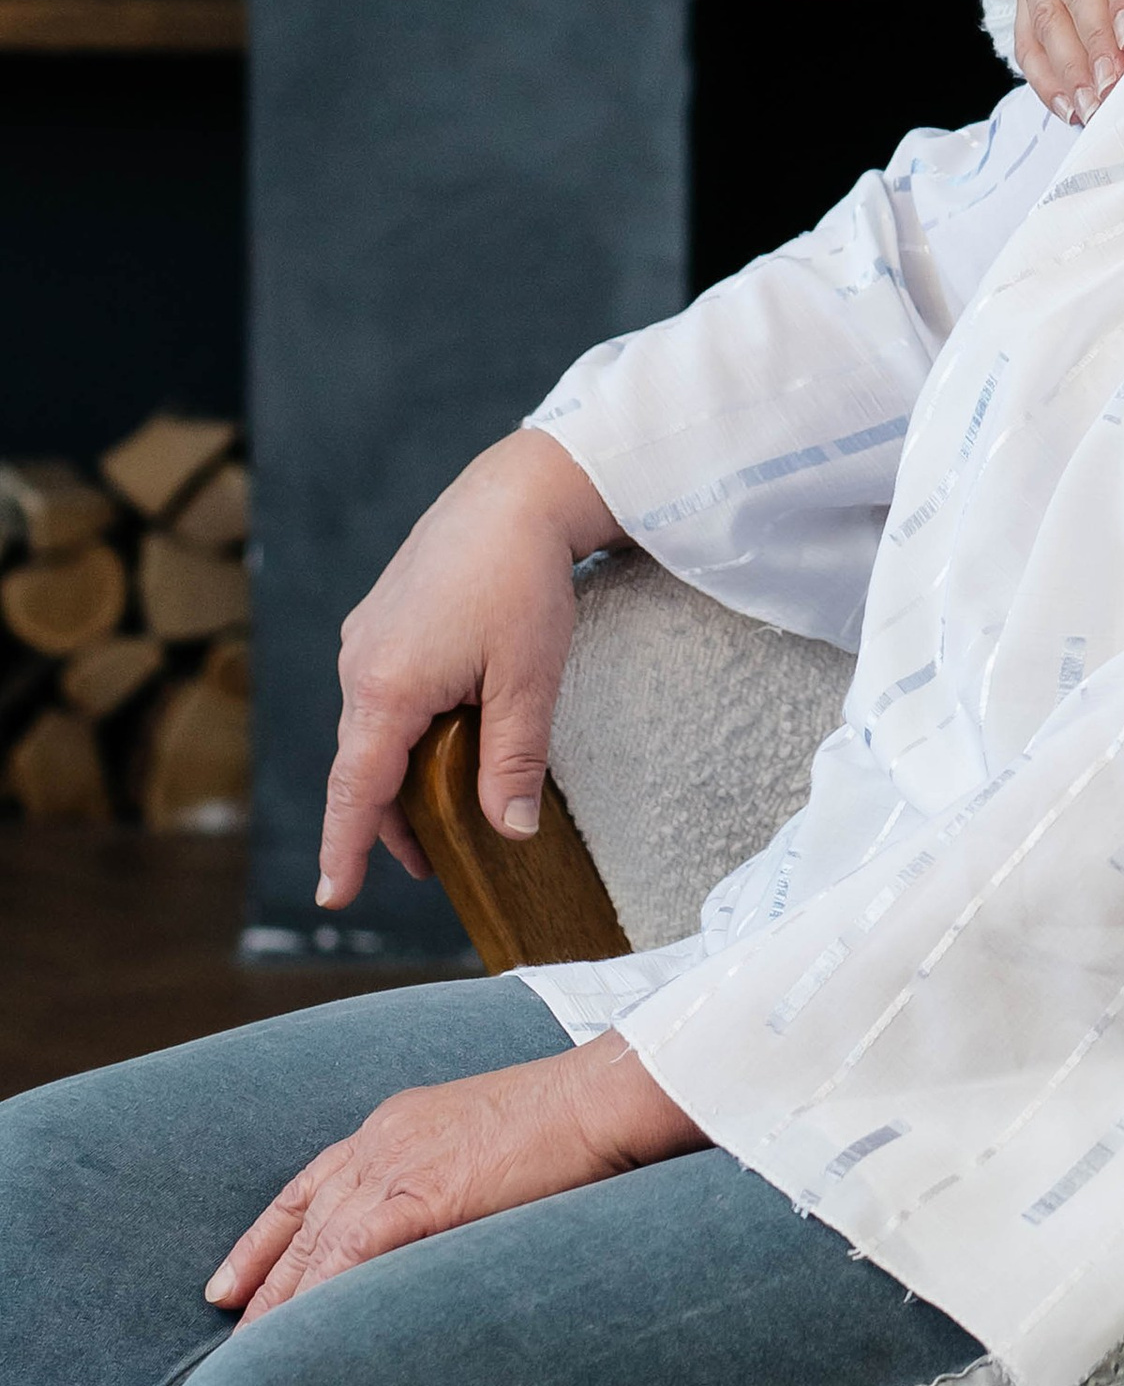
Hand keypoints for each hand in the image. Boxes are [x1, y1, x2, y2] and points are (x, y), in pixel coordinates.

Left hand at [207, 1037, 702, 1325]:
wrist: (606, 1097)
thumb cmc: (576, 1122)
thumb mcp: (494, 1146)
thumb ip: (457, 1182)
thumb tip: (448, 1229)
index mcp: (400, 1122)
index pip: (310, 1186)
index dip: (265, 1238)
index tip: (230, 1283)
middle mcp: (383, 1139)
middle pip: (301, 1221)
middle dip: (262, 1281)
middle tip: (229, 1336)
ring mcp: (396, 1163)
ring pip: (314, 1245)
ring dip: (280, 1305)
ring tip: (249, 1358)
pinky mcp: (417, 1195)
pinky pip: (346, 1257)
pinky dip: (318, 1299)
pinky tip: (295, 1340)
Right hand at [319, 428, 627, 910]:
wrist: (517, 491)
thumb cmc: (523, 579)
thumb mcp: (528, 679)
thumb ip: (514, 761)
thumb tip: (511, 832)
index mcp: (386, 688)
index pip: (355, 791)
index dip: (345, 848)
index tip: (333, 895)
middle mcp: (361, 664)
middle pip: (363, 764)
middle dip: (389, 818)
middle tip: (430, 862)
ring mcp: (368, 637)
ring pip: (375, 727)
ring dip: (402, 770)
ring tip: (444, 808)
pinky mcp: (384, 617)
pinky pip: (384, 691)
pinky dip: (405, 727)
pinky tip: (444, 734)